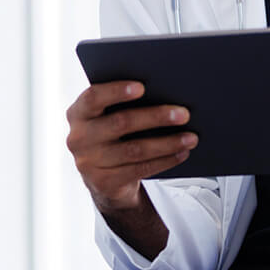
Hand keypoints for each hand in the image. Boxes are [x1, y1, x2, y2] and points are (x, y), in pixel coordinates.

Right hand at [65, 81, 199, 214]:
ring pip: (135, 150)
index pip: (92, 97)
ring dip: (167, 143)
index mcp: (78, 113)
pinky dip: (165, 160)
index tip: (142, 87)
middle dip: (156, 117)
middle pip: (121, 123)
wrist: (103, 178)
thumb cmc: (113, 134)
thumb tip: (165, 91)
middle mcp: (78, 138)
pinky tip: (182, 152)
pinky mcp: (103, 183)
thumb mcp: (108, 117)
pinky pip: (140, 169)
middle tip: (184, 114)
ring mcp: (88, 163)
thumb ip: (122, 104)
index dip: (116, 91)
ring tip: (191, 137)